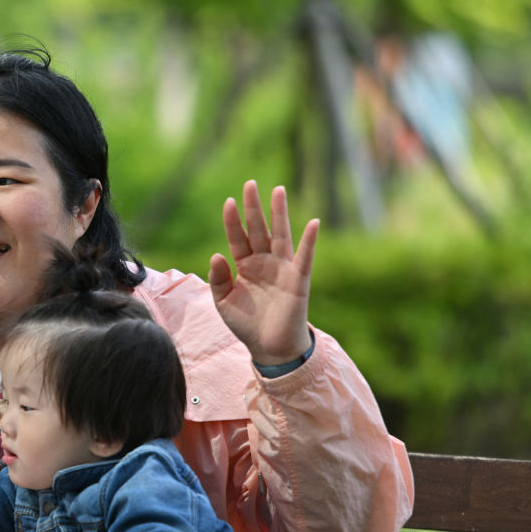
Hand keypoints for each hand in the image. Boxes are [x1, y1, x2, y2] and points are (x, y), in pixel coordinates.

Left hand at [208, 180, 317, 364]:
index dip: (232, 220)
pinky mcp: (298, 280)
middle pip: (258, 229)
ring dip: (279, 214)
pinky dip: (309, 241)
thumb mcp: (223, 302)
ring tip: (278, 190)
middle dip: (254, 207)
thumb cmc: (246, 324)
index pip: (237, 237)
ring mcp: (282, 268)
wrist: (269, 347)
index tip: (228, 201)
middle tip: (250, 184)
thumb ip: (218, 279)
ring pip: (280, 235)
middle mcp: (264, 262)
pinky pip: (304, 257)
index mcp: (245, 265)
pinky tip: (313, 223)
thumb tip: (216, 255)